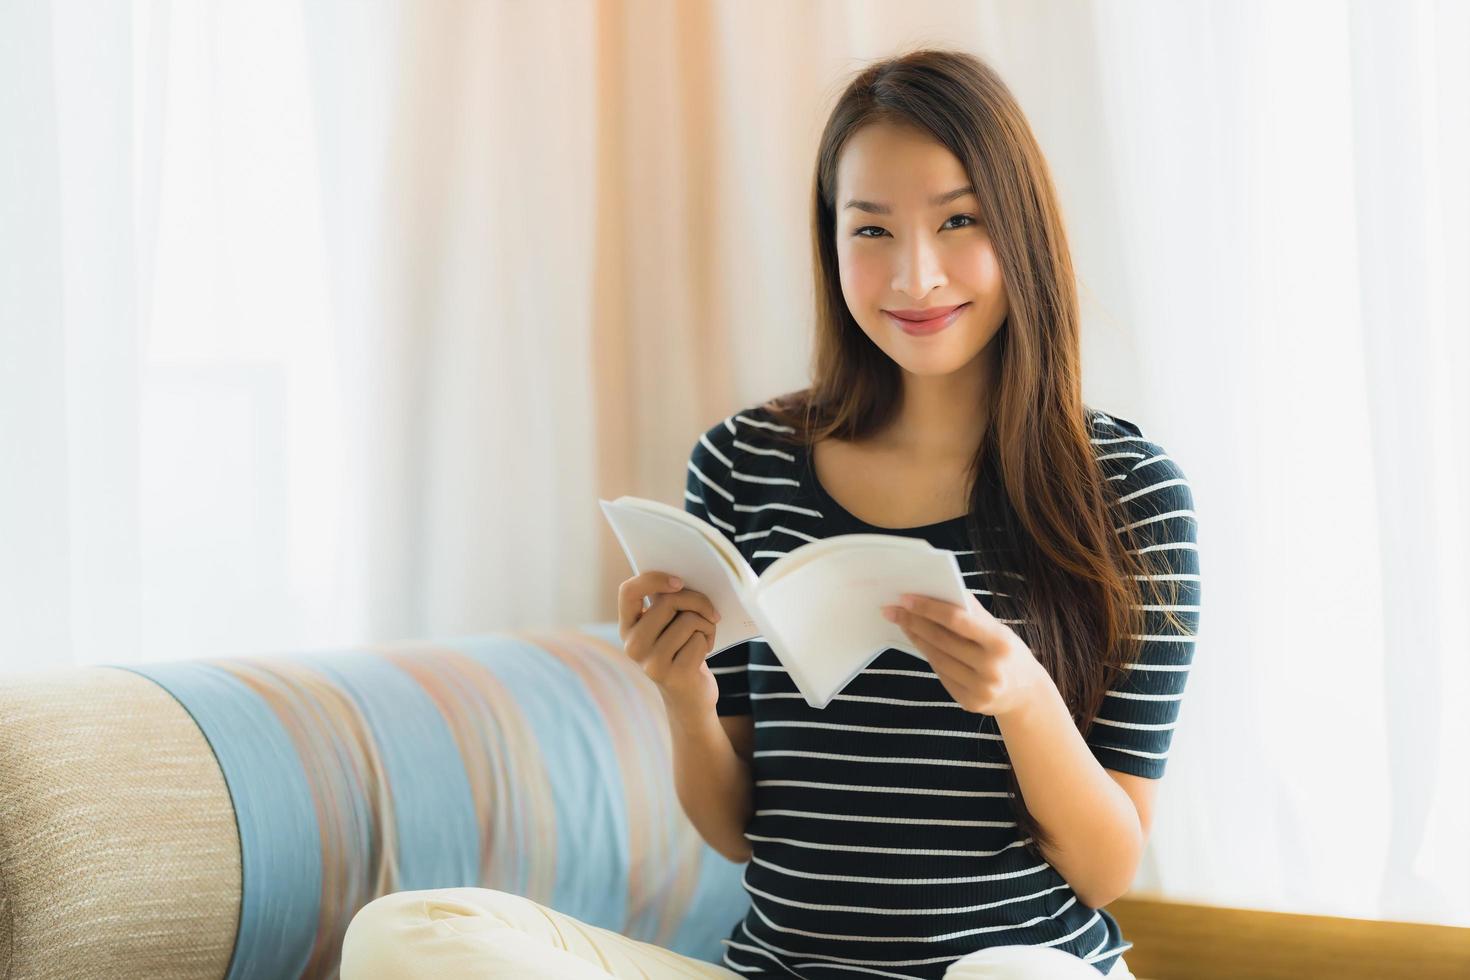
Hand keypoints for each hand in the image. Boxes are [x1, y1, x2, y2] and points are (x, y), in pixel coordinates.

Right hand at [617, 571, 721, 714]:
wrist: (690, 696)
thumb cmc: (682, 649)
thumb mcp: (668, 625)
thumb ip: (667, 602)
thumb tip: (684, 580)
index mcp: (627, 627)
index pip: (628, 591)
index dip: (653, 579)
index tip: (679, 582)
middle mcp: (632, 645)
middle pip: (669, 601)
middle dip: (698, 602)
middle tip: (709, 612)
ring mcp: (650, 662)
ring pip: (688, 620)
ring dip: (706, 624)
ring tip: (703, 637)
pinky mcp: (672, 675)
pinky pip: (698, 639)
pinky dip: (708, 640)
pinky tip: (703, 653)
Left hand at [881, 591, 1045, 717]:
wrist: (1026, 695)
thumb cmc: (1009, 654)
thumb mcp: (999, 630)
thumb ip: (973, 612)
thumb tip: (942, 589)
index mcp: (1000, 643)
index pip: (957, 621)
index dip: (929, 608)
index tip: (906, 598)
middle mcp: (991, 669)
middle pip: (942, 640)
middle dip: (914, 622)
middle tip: (893, 609)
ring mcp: (980, 689)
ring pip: (937, 658)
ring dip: (916, 638)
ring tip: (902, 623)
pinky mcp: (969, 703)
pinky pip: (941, 674)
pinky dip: (928, 656)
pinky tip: (918, 642)